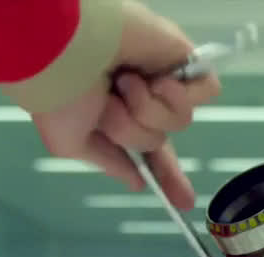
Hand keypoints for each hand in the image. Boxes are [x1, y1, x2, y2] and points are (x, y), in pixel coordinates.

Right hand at [26, 1, 220, 209]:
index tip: (184, 201)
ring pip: (179, 121)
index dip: (166, 174)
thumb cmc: (59, 94)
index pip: (150, 149)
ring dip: (146, 111)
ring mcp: (163, 76)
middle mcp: (141, 97)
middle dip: (135, 132)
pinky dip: (174, 93)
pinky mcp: (182, 57)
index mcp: (117, 116)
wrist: (64, 48)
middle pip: (162, 139)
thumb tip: (137, 183)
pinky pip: (205, 91)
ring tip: (122, 84)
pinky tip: (148, 78)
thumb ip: (109, 162)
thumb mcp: (71, 143)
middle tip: (109, 106)